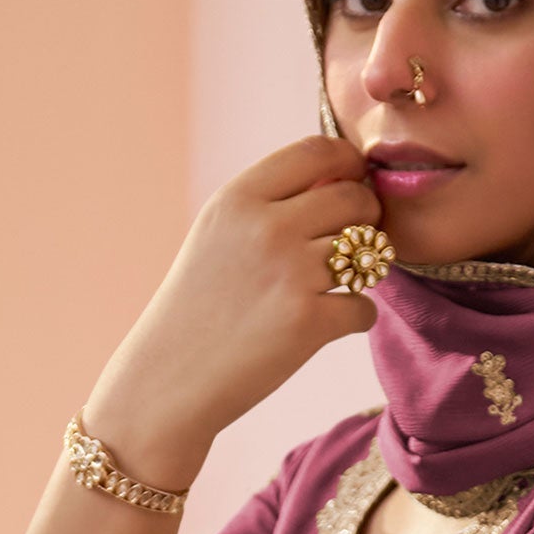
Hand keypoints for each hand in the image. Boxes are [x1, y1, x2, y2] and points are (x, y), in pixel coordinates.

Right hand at [82, 137, 382, 488]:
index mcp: (239, 199)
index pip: (318, 150)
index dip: (350, 162)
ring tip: (338, 285)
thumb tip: (342, 180)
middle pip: (353, 199)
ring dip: (365, 269)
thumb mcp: (216, 236)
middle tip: (354, 243)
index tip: (355, 181)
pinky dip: (356, 318)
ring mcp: (289, 273)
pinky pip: (364, 307)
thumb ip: (268, 204)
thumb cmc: (195, 310)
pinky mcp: (307, 322)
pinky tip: (329, 325)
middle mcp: (266, 228)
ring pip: (367, 250)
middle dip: (366, 219)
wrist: (166, 383)